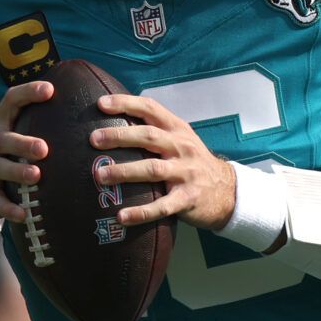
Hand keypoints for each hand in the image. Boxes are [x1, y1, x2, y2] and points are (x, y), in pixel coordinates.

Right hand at [0, 80, 52, 229]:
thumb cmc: (12, 155)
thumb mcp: (21, 133)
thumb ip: (45, 121)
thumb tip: (91, 104)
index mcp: (1, 122)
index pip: (11, 100)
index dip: (28, 93)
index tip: (50, 90)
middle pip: (3, 138)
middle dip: (22, 143)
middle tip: (44, 149)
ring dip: (16, 172)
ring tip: (36, 175)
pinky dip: (9, 208)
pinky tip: (24, 214)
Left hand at [88, 93, 236, 229]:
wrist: (228, 191)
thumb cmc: (193, 163)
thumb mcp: (181, 140)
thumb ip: (156, 130)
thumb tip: (114, 122)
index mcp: (177, 129)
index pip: (151, 109)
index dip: (126, 103)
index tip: (101, 104)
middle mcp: (182, 148)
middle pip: (149, 136)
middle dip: (120, 136)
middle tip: (93, 139)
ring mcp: (186, 173)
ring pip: (152, 169)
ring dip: (124, 172)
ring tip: (99, 176)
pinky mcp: (187, 199)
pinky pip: (162, 207)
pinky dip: (141, 212)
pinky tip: (121, 216)